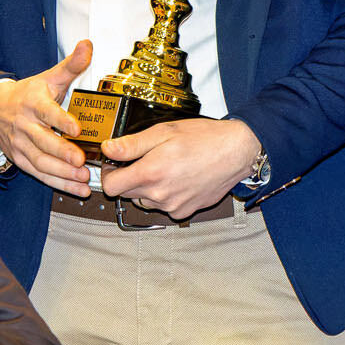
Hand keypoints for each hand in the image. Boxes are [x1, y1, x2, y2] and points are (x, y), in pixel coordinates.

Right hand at [0, 41, 93, 196]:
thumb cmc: (26, 94)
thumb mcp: (48, 77)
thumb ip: (70, 65)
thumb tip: (87, 45)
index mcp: (33, 103)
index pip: (47, 112)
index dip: (61, 120)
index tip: (76, 128)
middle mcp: (25, 126)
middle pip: (43, 142)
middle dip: (62, 153)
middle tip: (81, 160)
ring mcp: (21, 145)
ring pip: (40, 162)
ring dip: (62, 173)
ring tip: (82, 177)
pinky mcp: (21, 160)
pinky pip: (39, 174)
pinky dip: (58, 183)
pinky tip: (77, 188)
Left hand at [99, 118, 259, 219]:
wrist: (235, 152)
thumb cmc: (203, 138)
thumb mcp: (163, 132)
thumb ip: (131, 144)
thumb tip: (108, 149)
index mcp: (150, 173)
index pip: (110, 187)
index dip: (108, 173)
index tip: (114, 163)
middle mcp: (159, 195)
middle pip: (126, 193)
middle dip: (128, 177)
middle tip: (143, 159)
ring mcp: (173, 206)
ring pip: (144, 200)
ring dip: (146, 187)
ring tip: (164, 167)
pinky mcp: (185, 212)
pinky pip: (164, 206)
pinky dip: (164, 195)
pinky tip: (177, 178)